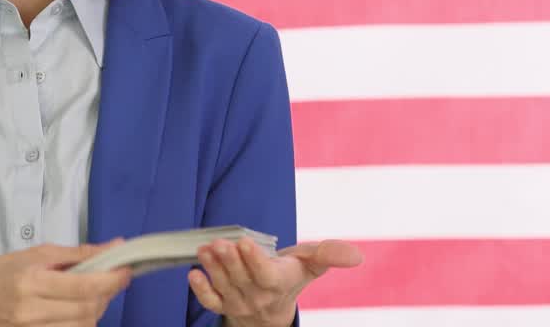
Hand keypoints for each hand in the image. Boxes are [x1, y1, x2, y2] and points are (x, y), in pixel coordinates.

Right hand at [0, 239, 132, 326]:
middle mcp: (32, 311)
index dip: (112, 279)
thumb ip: (75, 254)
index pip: (84, 285)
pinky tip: (74, 312)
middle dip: (106, 295)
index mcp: (32, 281)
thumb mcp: (32, 256)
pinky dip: (79, 325)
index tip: (126, 270)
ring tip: (88, 296)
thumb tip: (113, 246)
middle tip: (108, 281)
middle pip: (89, 310)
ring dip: (94, 311)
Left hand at [188, 238, 363, 326]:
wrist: (274, 308)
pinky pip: (210, 301)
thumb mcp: (311, 263)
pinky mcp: (223, 305)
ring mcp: (238, 302)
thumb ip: (329, 254)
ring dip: (212, 268)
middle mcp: (257, 296)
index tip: (245, 241)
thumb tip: (357, 255)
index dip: (254, 259)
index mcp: (279, 283)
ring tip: (204, 249)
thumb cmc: (291, 275)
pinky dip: (200, 290)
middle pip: (241, 279)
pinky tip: (192, 273)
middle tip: (218, 243)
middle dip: (229, 260)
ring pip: (224, 286)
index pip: (266, 274)